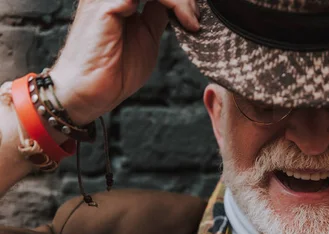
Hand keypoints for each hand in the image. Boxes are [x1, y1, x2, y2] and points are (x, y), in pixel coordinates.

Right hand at [50, 0, 200, 124]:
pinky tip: (183, 21)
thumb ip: (157, 16)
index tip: (197, 18)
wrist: (92, 91)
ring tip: (192, 19)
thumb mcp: (147, 36)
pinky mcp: (105, 5)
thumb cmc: (116, 68)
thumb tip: (176, 6)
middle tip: (197, 17)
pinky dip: (172, 2)